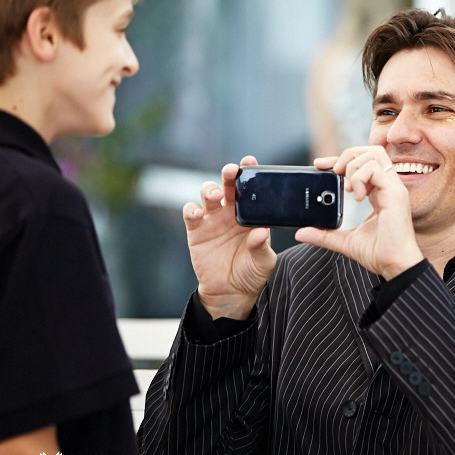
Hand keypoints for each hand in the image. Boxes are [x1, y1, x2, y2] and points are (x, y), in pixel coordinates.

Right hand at [183, 156, 277, 319]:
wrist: (231, 292)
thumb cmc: (251, 272)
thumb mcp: (263, 261)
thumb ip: (261, 247)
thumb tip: (260, 233)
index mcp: (251, 213)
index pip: (250, 188)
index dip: (249, 172)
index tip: (250, 162)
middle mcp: (231, 212)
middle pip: (227, 185)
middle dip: (228, 175)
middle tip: (231, 171)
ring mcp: (212, 219)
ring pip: (207, 194)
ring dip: (210, 190)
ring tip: (217, 196)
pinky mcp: (196, 230)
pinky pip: (190, 213)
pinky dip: (191, 210)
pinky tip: (197, 213)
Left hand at [295, 147, 422, 279]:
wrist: (394, 266)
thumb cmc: (378, 253)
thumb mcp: (344, 241)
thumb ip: (324, 234)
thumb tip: (301, 233)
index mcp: (379, 192)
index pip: (361, 163)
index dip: (340, 159)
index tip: (319, 165)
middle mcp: (388, 186)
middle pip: (372, 150)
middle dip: (348, 155)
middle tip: (335, 172)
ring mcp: (393, 188)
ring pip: (374, 154)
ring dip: (354, 167)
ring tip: (348, 188)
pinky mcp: (395, 193)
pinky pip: (376, 170)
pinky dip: (361, 178)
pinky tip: (357, 196)